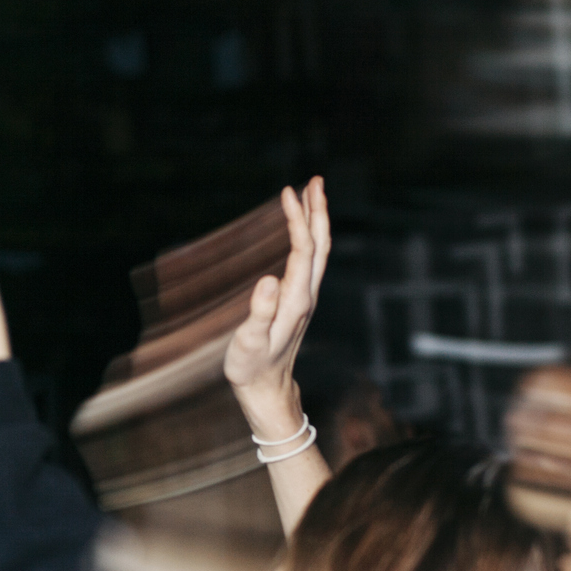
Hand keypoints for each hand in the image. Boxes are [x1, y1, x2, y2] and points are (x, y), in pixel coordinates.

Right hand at [224, 179, 329, 433]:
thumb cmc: (252, 367)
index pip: (302, 250)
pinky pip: (309, 261)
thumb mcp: (251, 342)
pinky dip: (308, 238)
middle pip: (319, 245)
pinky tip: (300, 230)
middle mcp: (305, 295)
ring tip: (310, 194)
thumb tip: (268, 280)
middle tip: (313, 180)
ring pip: (317, 252)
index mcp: (295, 300)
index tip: (288, 192)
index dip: (297, 220)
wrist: (266, 390)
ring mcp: (304, 298)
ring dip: (316, 221)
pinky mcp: (298, 301)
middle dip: (318, 211)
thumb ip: (259, 313)